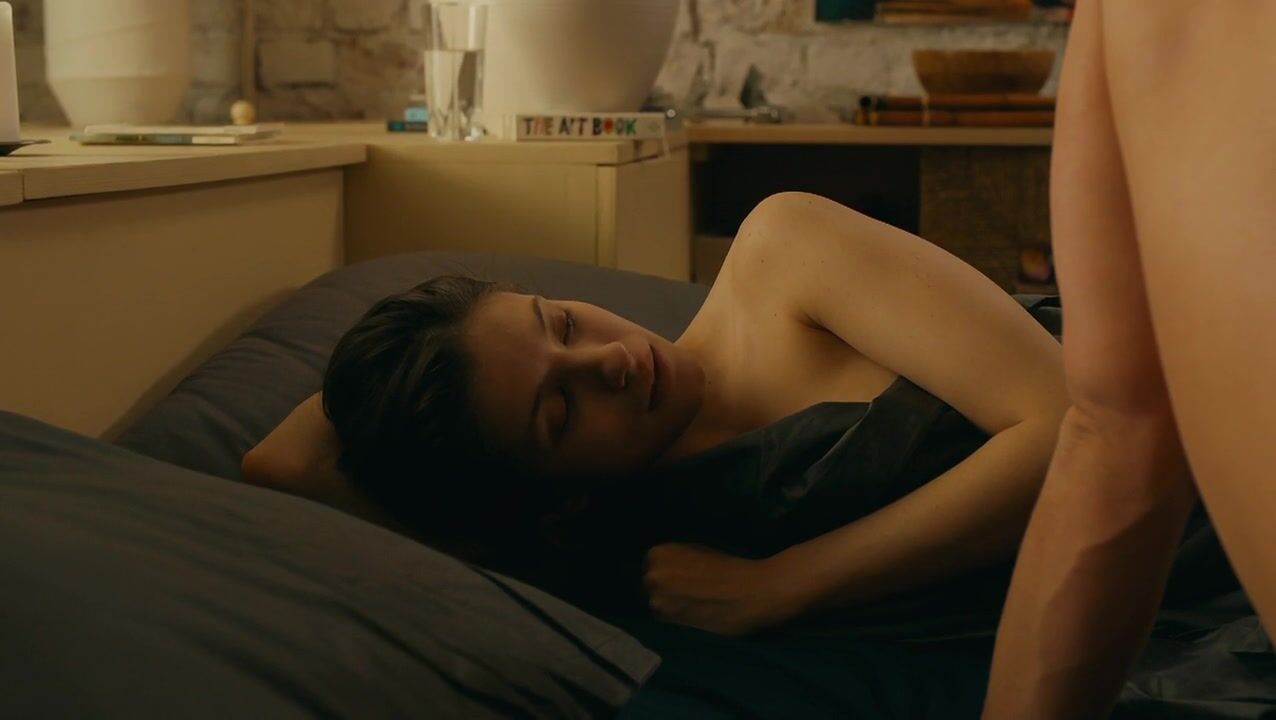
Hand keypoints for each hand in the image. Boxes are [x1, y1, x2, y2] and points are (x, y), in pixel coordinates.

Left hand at [642, 543, 798, 636]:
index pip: (650, 566)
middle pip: (649, 586)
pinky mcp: (667, 619)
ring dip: (669, 605)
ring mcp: (657, 598)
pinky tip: (692, 614)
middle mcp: (652, 574)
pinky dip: (675, 617)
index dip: (665, 575)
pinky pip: (664, 619)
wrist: (750, 592)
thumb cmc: (730, 567)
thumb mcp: (696, 551)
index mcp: (657, 552)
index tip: (679, 580)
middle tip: (686, 594)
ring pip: (655, 603)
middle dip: (663, 590)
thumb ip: (676, 561)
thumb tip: (666, 571)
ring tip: (691, 606)